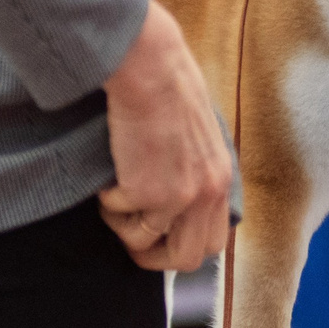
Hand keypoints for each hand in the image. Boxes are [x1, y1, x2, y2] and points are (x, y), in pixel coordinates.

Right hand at [98, 4, 234, 271]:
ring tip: (115, 188)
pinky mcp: (145, 192)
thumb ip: (195, 169)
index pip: (214, 242)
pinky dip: (107, 197)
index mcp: (222, 179)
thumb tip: (175, 199)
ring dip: (122, 222)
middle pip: (186, 260)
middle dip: (153, 257)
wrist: (149, 68)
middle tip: (130, 235)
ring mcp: (178, 197)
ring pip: (142, 243)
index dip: (184, 245)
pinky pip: (116, 214)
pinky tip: (110, 166)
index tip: (160, 237)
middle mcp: (207, 194)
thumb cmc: (167, 87)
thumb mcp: (199, 135)